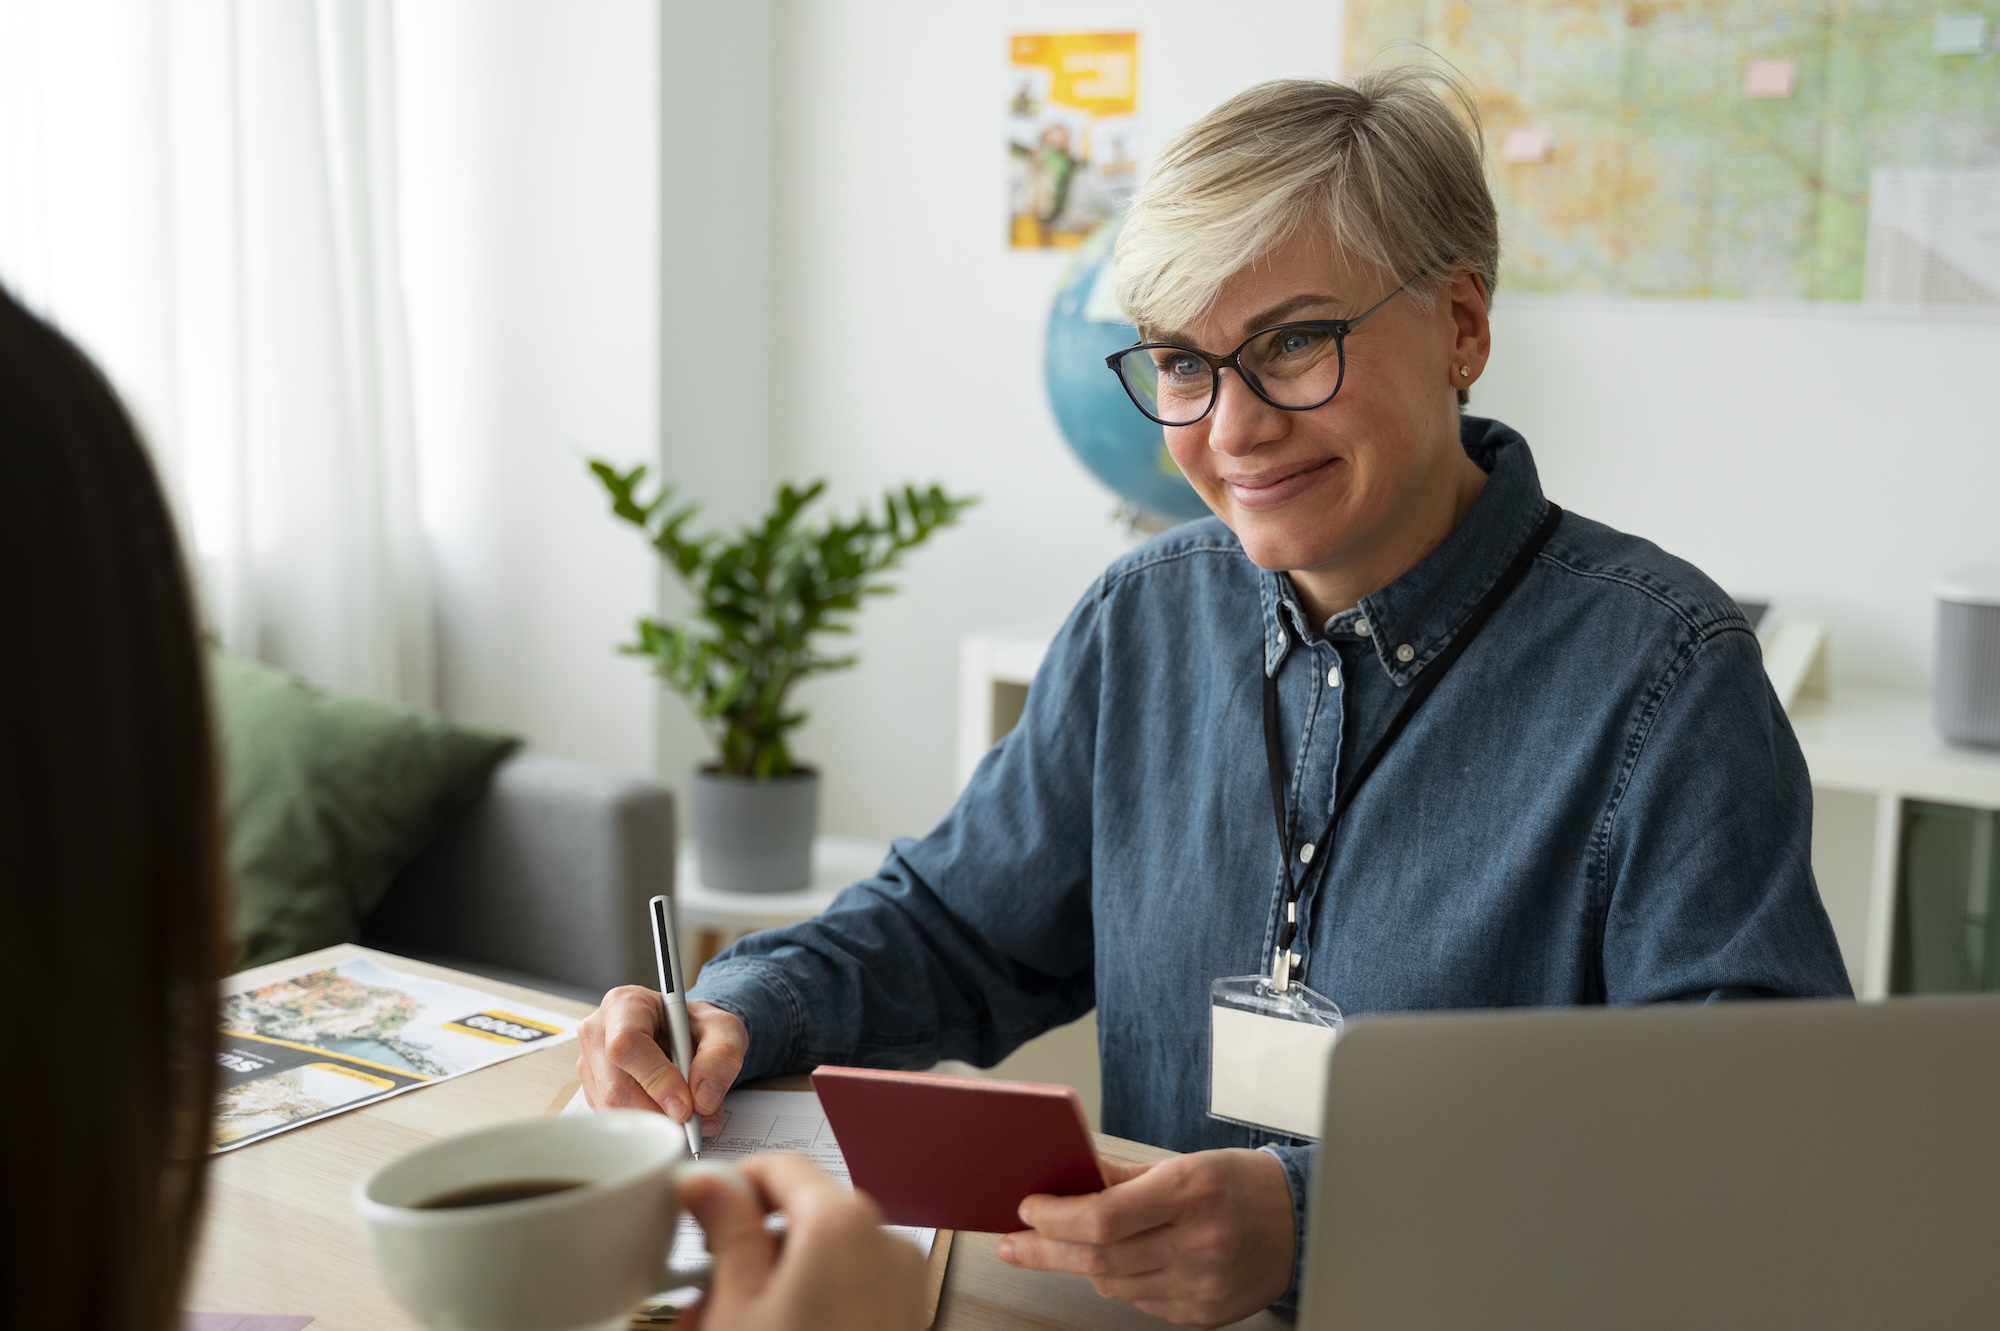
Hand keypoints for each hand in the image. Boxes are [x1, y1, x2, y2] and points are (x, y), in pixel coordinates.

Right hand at [576, 989, 746, 1133]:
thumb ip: (722, 1055)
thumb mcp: (724, 1029)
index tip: (686, 1105)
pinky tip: (669, 1114)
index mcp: (625, 1004)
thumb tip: (703, 1096)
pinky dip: (647, 1127)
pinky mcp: (594, 1093)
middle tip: (693, 1122)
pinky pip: (615, 1121)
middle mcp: (598, 1033)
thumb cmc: (697, 1027)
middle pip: (615, 1087)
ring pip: (614, 1111)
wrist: (686, 1037)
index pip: (627, 1045)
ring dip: (655, 1123)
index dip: (657, 1079)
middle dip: (659, 1112)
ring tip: (688, 1114)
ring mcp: (591, 1066)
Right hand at [679, 1153, 927, 1330]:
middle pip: (803, 1217)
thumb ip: (726, 1233)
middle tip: (700, 1293)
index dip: (734, 1182)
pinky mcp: (906, 1315)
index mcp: (844, 1223)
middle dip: (747, 1250)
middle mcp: (885, 1242)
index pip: (783, 1165)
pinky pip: (849, 1289)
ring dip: (772, 1282)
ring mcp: (903, 1283)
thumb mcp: (737, 1304)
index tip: (700, 1207)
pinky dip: (809, 1300)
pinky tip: (771, 1326)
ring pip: (822, 1259)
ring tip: (724, 1322)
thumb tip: (707, 1183)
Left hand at [998, 1148, 1294, 1327]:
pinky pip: (1139, 1302)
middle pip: (1098, 1257)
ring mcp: (1201, 1285)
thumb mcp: (1183, 1162)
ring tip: (1067, 1246)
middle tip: (1016, 1243)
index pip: (1103, 1217)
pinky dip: (1119, 1281)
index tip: (1028, 1210)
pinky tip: (1121, 1262)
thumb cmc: (1241, 1185)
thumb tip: (1067, 1181)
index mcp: (1191, 1193)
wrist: (1298, 1225)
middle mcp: (1198, 1243)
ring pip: (1113, 1284)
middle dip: (1045, 1250)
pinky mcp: (1202, 1315)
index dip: (1055, 1218)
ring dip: (1081, 1265)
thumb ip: (1121, 1176)